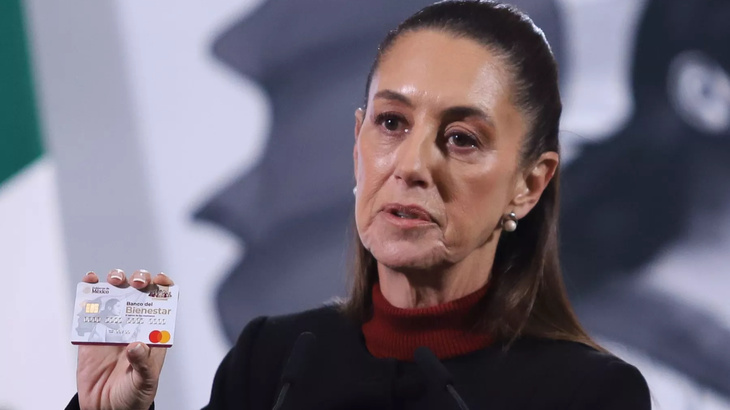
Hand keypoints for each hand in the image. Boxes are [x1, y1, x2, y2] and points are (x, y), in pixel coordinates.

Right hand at [76, 269, 173, 409]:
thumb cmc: (133, 396)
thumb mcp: (144, 382)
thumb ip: (143, 364)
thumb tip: (137, 345)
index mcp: (154, 334)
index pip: (164, 303)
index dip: (164, 287)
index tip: (160, 281)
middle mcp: (135, 324)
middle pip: (141, 292)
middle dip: (141, 280)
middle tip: (137, 283)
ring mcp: (114, 325)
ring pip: (117, 293)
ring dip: (117, 279)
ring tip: (115, 281)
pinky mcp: (91, 332)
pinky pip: (90, 307)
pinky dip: (89, 290)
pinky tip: (89, 281)